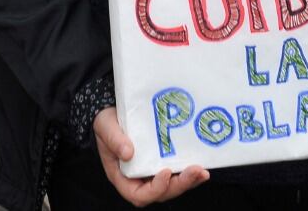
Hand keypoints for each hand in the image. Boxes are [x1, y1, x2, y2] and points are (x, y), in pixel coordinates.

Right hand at [94, 107, 208, 205]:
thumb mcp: (105, 127)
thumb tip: (129, 153)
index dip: (154, 189)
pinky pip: (177, 172)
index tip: (165, 172)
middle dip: (179, 185)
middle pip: (161, 193)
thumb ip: (114, 139)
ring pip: (172, 185)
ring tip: (202, 172)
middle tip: (195, 171)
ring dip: (188, 181)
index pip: (138, 194)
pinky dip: (189, 170)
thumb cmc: (106, 123)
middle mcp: (139, 178)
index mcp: (122, 176)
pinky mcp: (163, 160)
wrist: (112, 112)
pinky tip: (201, 163)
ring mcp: (152, 171)